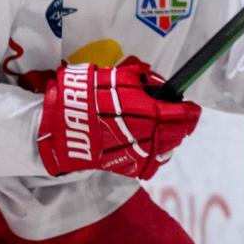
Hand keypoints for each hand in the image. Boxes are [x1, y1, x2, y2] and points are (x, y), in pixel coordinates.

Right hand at [36, 58, 200, 179]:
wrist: (52, 126)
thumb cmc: (78, 96)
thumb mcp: (107, 77)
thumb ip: (136, 79)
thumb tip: (158, 84)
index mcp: (135, 109)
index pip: (175, 114)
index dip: (188, 112)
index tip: (192, 107)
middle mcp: (135, 134)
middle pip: (173, 134)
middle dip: (181, 126)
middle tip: (182, 117)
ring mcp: (127, 153)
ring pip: (162, 152)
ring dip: (170, 141)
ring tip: (167, 132)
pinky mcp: (118, 166)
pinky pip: (145, 166)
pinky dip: (153, 158)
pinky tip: (151, 149)